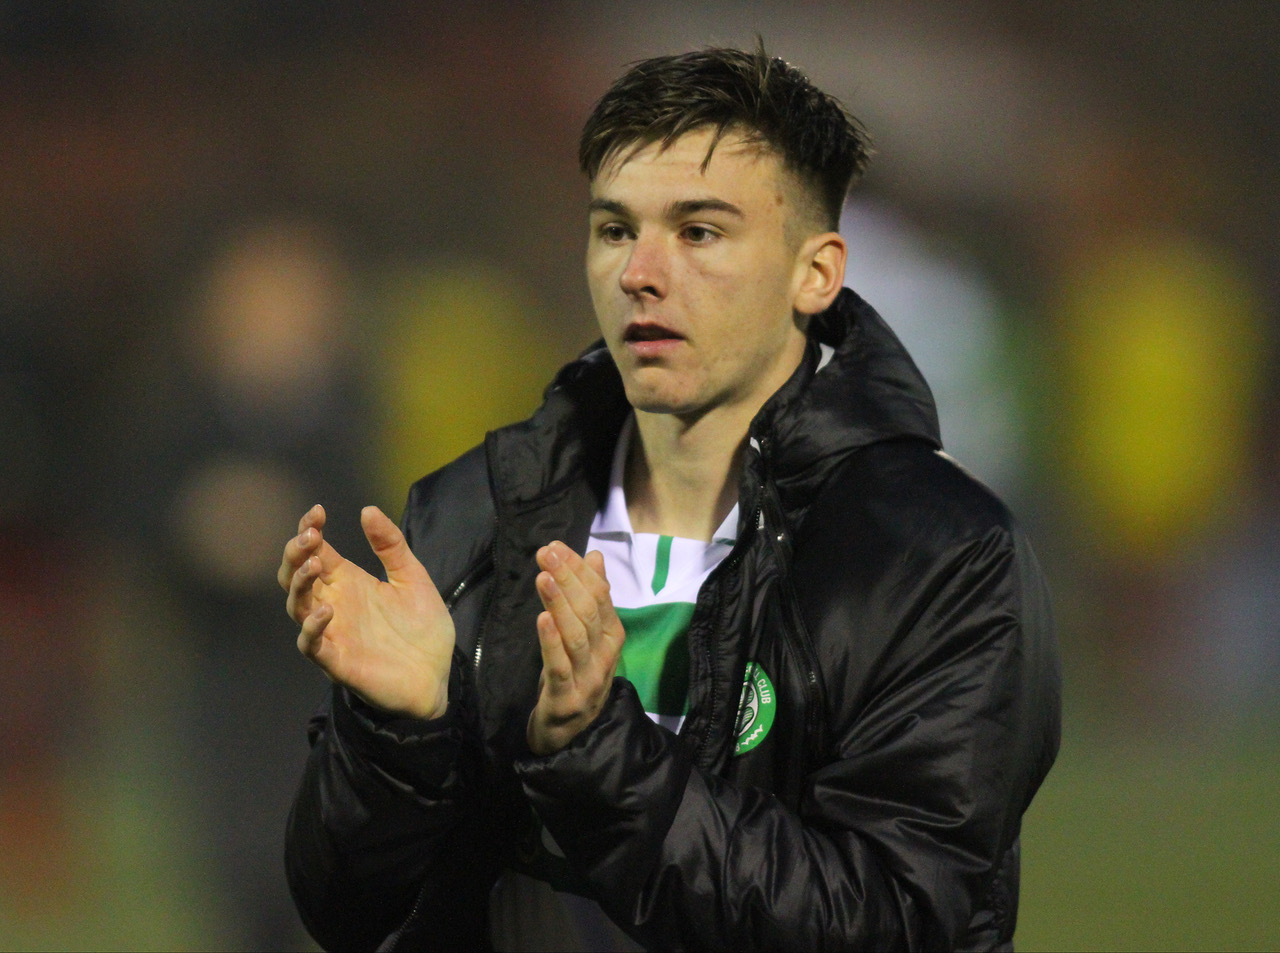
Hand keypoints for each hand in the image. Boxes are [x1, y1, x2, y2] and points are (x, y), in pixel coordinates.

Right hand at [278, 504, 454, 719]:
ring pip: (296, 606)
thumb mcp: (413, 578)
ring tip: (316, 564)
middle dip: (295, 553)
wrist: (438, 675)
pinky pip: (311, 644)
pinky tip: (326, 610)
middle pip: (295, 575)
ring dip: (300, 583)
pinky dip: (312, 627)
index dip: (308, 530)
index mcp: (348, 581)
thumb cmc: (423, 628)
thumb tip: (367, 509)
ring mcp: (333, 632)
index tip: (317, 512)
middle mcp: (333, 603)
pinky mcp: (337, 660)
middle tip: (310, 536)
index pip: (316, 551)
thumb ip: (392, 546)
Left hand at [526, 541, 625, 755]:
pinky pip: (559, 666)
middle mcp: (605, 656)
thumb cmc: (576, 676)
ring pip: (577, 635)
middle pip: (589, 611)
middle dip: (568, 579)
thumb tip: (595, 556)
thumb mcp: (587, 636)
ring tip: (543, 577)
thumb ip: (592, 597)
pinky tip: (541, 618)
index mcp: (612, 637)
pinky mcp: (566, 698)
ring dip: (560, 603)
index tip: (557, 547)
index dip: (580, 570)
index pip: (601, 596)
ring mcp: (588, 678)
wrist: (568, 734)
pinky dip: (551, 641)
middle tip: (547, 554)